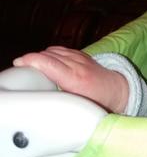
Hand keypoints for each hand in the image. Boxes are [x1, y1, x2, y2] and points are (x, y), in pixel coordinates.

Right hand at [12, 46, 128, 113]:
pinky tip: (45, 61)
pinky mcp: (81, 54)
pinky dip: (50, 54)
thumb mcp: (77, 106)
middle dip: (32, 59)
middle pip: (49, 55)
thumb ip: (60, 101)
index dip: (33, 61)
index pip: (50, 63)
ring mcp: (80, 57)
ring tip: (32, 66)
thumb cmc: (99, 103)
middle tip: (21, 67)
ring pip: (54, 50)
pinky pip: (61, 49)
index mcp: (76, 79)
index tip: (20, 63)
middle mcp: (78, 65)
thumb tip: (42, 102)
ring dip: (41, 56)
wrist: (117, 91)